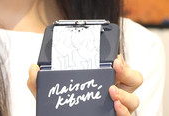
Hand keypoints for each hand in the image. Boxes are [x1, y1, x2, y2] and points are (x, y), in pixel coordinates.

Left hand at [27, 56, 142, 114]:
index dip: (121, 60)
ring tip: (111, 92)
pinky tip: (114, 107)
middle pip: (135, 79)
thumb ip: (40, 83)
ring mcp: (117, 108)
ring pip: (135, 99)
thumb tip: (33, 68)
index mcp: (104, 80)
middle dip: (128, 71)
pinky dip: (124, 111)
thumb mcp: (51, 95)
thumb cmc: (63, 109)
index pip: (121, 66)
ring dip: (125, 95)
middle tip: (115, 67)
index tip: (113, 58)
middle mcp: (115, 92)